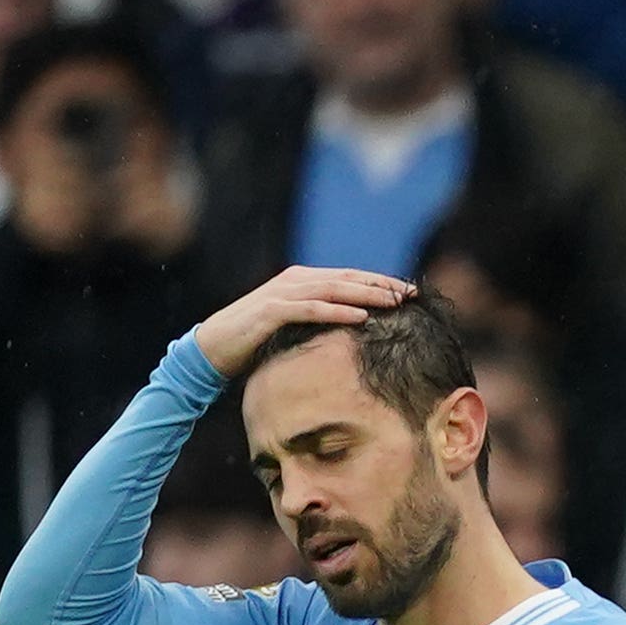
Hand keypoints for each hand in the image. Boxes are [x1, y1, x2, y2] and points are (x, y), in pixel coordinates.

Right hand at [194, 265, 411, 376]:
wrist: (213, 347)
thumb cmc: (257, 339)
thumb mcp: (296, 326)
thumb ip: (321, 318)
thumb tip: (358, 326)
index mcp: (302, 281)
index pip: (348, 277)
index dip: (380, 282)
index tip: (411, 291)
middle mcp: (294, 281)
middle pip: (345, 279)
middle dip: (381, 284)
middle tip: (413, 293)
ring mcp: (281, 294)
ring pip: (331, 289)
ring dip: (365, 294)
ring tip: (395, 302)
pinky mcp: (270, 312)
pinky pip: (309, 309)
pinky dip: (336, 311)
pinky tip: (360, 316)